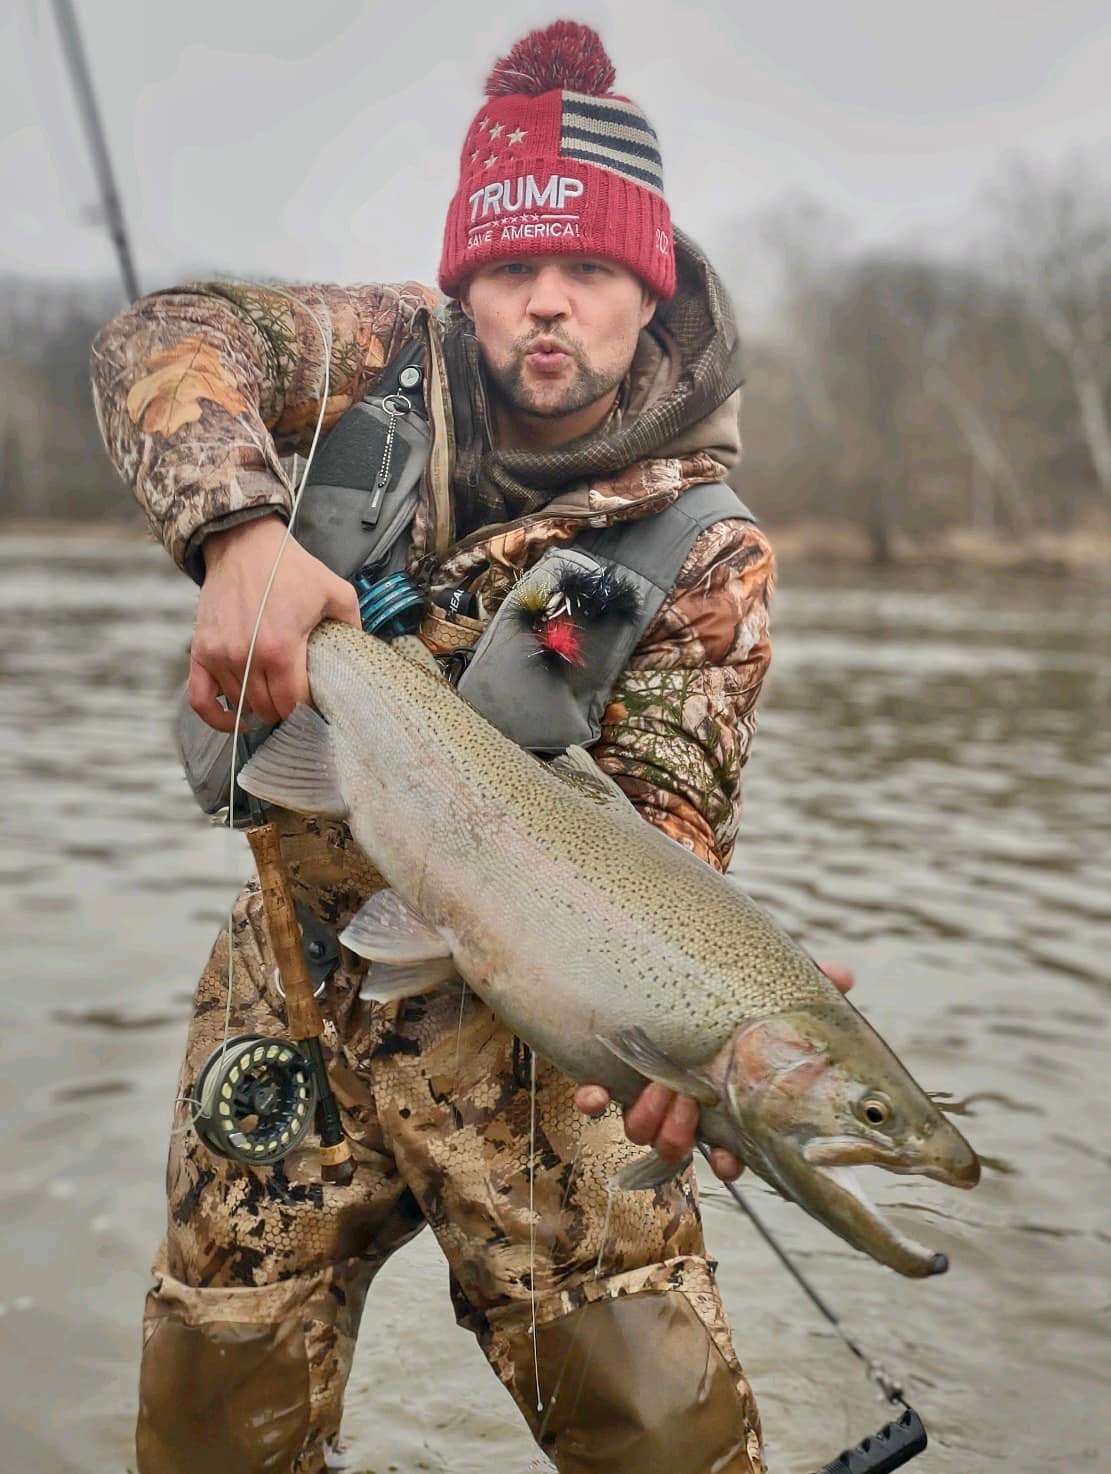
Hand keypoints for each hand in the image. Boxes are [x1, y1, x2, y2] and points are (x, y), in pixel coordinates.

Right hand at [189, 516, 360, 731]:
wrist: (244, 544)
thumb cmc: (290, 568)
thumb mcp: (335, 591)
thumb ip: (354, 625)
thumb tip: (362, 654)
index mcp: (281, 647)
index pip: (293, 704)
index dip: (307, 709)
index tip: (315, 702)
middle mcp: (246, 656)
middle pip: (268, 709)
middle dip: (286, 709)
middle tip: (297, 699)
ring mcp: (219, 655)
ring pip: (241, 704)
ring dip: (258, 706)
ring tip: (273, 696)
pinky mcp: (200, 651)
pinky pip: (200, 699)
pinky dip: (216, 717)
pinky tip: (236, 718)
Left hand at [574, 960, 855, 1182]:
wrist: (658, 947)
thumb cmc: (725, 976)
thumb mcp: (764, 981)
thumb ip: (804, 981)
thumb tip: (844, 977)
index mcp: (723, 1092)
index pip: (731, 1144)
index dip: (730, 1161)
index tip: (729, 1161)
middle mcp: (681, 1098)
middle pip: (678, 1144)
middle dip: (681, 1134)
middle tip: (689, 1100)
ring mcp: (643, 1086)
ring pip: (641, 1129)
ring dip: (648, 1119)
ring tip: (659, 1086)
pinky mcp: (608, 1067)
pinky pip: (596, 1098)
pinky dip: (594, 1100)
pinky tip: (594, 1093)